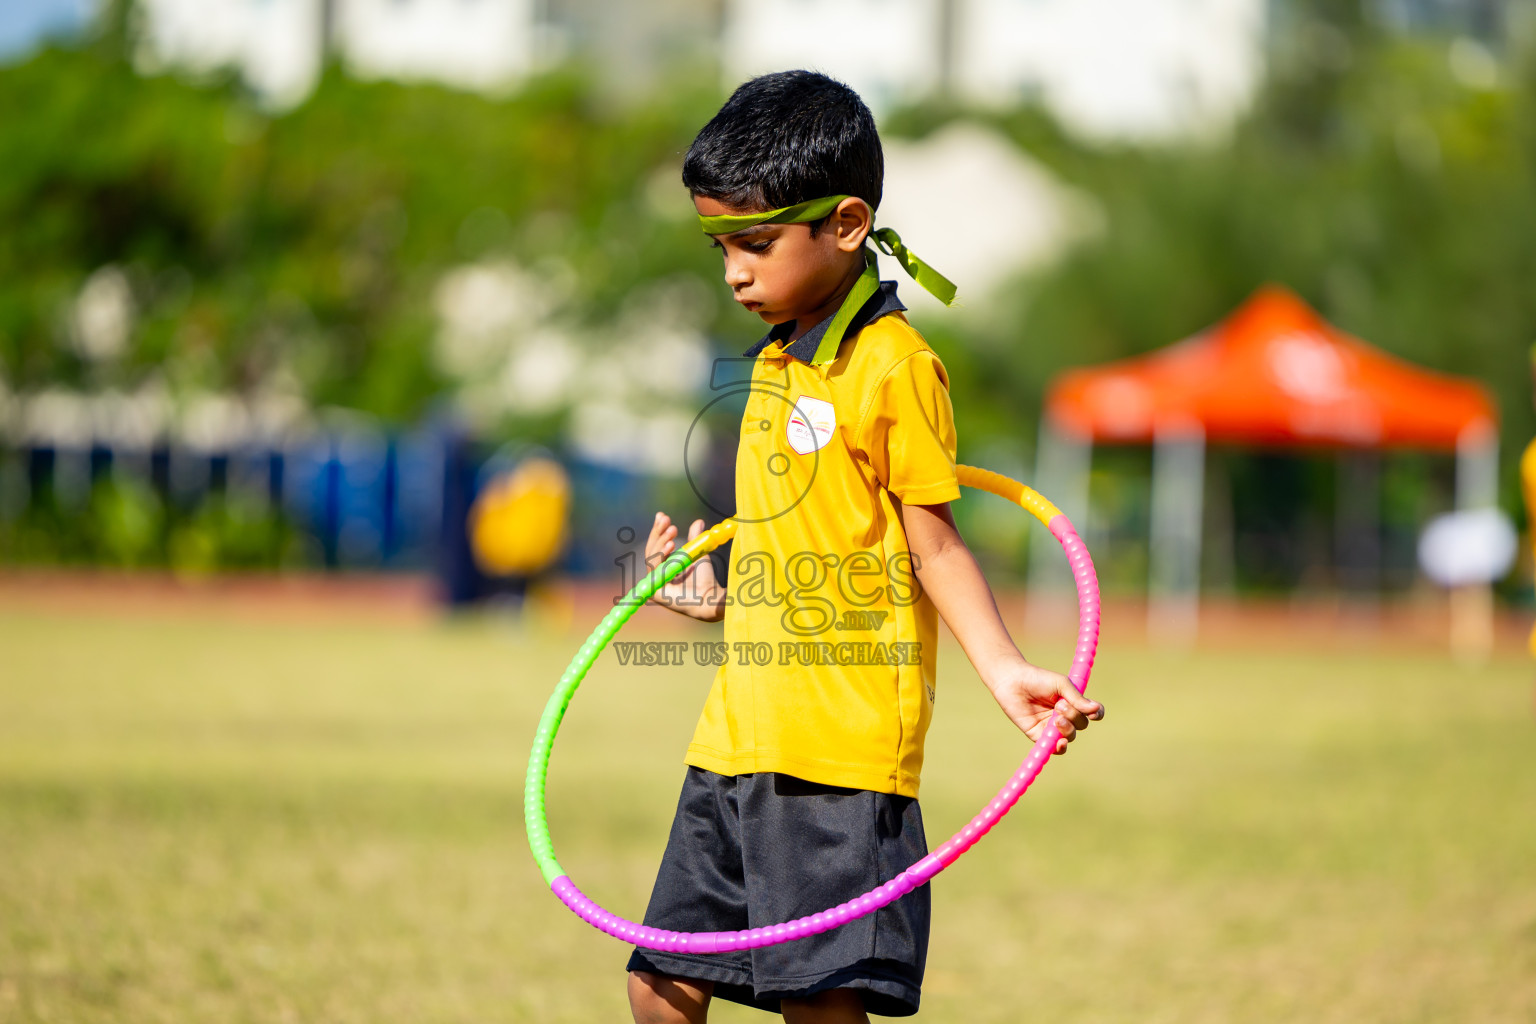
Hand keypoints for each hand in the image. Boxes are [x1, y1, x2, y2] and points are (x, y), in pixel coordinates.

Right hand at [645, 512, 724, 621]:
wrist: (711, 597)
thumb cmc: (706, 580)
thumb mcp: (697, 553)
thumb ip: (694, 539)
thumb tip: (698, 521)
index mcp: (664, 569)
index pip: (656, 547)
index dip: (657, 531)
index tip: (662, 515)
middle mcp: (656, 577)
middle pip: (651, 550)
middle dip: (658, 532)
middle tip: (667, 519)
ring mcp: (654, 585)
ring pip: (652, 557)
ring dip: (661, 541)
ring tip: (673, 530)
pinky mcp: (655, 593)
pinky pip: (655, 569)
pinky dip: (661, 555)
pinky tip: (671, 545)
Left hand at [984, 662, 1103, 754]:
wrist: (1012, 681)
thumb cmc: (1037, 679)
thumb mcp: (1061, 684)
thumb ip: (1077, 698)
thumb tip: (1095, 709)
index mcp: (1072, 702)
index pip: (1091, 712)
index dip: (1096, 714)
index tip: (1093, 713)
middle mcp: (1064, 716)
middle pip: (1081, 725)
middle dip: (1074, 717)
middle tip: (1060, 705)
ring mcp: (1051, 726)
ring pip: (1069, 736)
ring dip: (1067, 729)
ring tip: (1056, 719)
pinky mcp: (1038, 735)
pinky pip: (1053, 747)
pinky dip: (1059, 747)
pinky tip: (1060, 743)